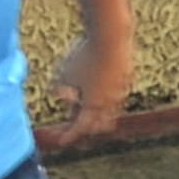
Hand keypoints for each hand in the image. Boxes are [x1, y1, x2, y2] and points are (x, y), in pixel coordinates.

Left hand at [39, 33, 132, 149]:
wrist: (112, 37)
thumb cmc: (85, 55)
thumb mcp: (64, 72)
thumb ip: (58, 87)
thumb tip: (53, 94)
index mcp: (93, 104)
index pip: (81, 127)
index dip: (70, 135)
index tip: (62, 141)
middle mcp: (110, 101)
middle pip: (99, 124)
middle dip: (86, 127)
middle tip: (72, 125)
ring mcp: (120, 89)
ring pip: (110, 111)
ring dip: (97, 113)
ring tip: (82, 108)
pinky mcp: (126, 77)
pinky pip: (115, 96)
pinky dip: (104, 99)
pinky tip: (96, 89)